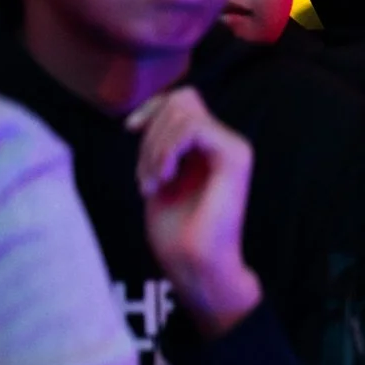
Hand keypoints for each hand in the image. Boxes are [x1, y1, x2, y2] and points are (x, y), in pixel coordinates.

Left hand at [126, 88, 259, 335]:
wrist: (195, 264)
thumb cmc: (176, 231)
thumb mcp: (159, 175)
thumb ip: (161, 144)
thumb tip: (150, 112)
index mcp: (212, 147)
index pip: (184, 99)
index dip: (152, 106)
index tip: (129, 129)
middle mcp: (228, 143)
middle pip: (180, 102)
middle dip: (150, 135)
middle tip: (146, 177)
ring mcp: (235, 149)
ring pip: (183, 113)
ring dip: (154, 148)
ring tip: (152, 184)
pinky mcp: (235, 158)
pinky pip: (193, 128)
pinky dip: (167, 150)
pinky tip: (165, 178)